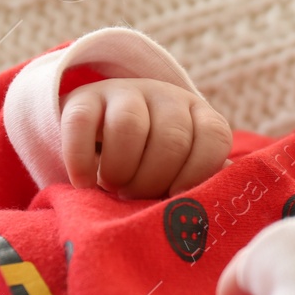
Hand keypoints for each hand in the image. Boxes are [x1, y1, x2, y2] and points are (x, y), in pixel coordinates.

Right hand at [61, 77, 233, 198]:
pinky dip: (81, 160)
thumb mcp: (179, 170)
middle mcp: (166, 96)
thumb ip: (199, 184)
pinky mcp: (84, 97)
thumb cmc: (148, 164)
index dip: (198, 172)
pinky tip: (84, 182)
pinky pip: (81, 123)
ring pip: (129, 126)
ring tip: (113, 188)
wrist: (98, 134)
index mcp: (198, 113)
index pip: (213, 136)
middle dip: (153, 180)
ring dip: (120, 169)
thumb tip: (213, 203)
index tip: (174, 196)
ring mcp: (125, 91)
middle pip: (172, 139)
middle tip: (136, 196)